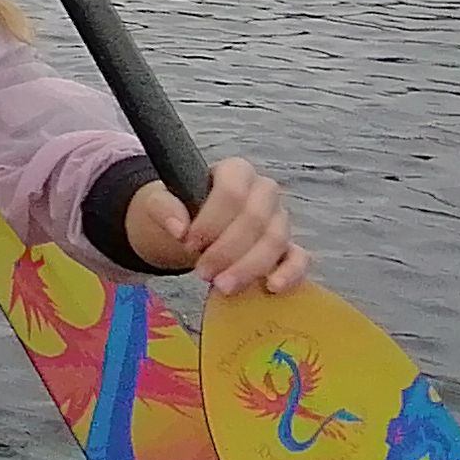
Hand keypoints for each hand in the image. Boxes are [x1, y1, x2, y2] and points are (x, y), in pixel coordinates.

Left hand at [124, 158, 308, 296]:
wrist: (189, 232)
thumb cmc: (180, 212)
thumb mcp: (160, 204)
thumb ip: (164, 208)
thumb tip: (178, 228)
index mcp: (235, 172)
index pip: (232, 190)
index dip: (211, 220)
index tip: (187, 243)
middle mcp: (263, 192)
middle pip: (256, 218)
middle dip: (227, 250)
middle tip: (202, 272)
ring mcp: (279, 219)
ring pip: (276, 240)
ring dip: (249, 267)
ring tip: (222, 286)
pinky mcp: (288, 247)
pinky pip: (299, 258)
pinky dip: (290, 273)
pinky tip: (272, 287)